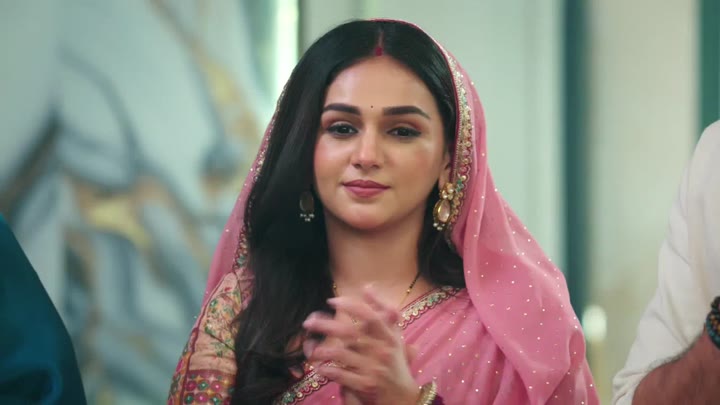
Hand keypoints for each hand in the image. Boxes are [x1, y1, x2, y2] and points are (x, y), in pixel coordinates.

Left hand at [302, 287, 419, 404]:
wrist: (402, 394)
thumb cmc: (395, 358)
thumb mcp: (394, 333)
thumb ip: (383, 310)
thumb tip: (367, 287)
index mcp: (388, 336)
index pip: (370, 316)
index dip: (350, 306)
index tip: (332, 301)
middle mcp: (381, 350)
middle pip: (349, 333)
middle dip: (326, 325)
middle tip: (308, 323)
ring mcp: (373, 369)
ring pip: (342, 354)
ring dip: (322, 350)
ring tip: (311, 349)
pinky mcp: (365, 385)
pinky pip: (342, 375)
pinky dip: (329, 371)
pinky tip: (320, 368)